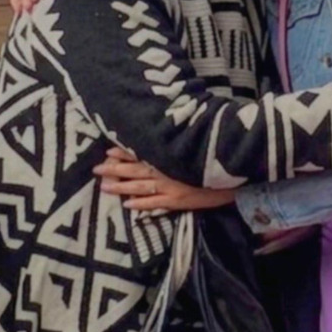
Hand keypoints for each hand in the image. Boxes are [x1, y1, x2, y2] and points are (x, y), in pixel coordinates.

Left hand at [93, 148, 235, 211]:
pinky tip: (128, 205)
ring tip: (105, 187)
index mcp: (170, 152)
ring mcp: (172, 186)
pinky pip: (155, 204)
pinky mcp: (179, 201)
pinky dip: (141, 204)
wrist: (236, 170)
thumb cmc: (217, 150)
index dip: (124, 152)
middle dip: (115, 169)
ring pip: (140, 187)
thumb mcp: (198, 138)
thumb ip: (181, 135)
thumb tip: (166, 125)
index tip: (107, 151)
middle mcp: (167, 168)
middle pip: (136, 169)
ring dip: (122, 187)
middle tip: (95, 170)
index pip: (142, 151)